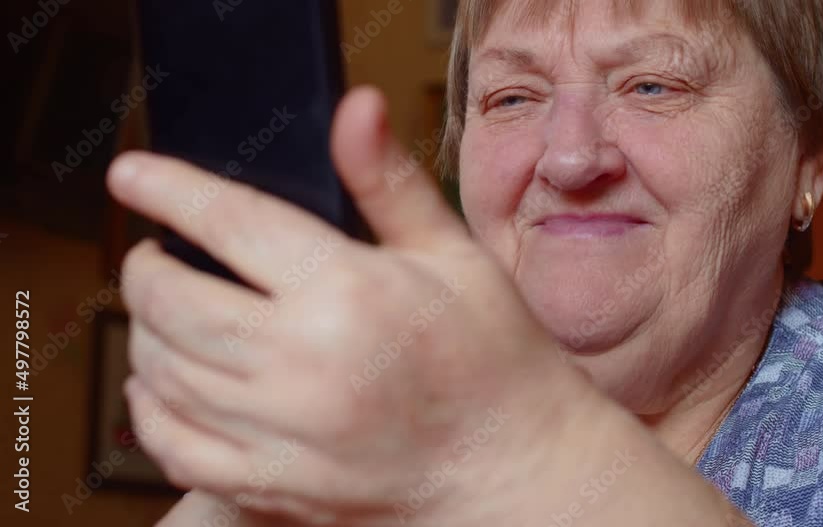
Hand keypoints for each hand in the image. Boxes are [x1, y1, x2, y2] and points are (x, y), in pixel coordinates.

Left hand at [110, 87, 592, 524]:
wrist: (511, 465)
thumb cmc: (492, 356)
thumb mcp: (454, 254)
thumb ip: (389, 182)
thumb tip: (355, 107)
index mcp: (350, 293)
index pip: (228, 222)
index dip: (168, 189)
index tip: (133, 176)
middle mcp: (305, 364)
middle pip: (171, 300)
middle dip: (146, 266)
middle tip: (155, 254)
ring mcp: (283, 432)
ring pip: (161, 371)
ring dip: (146, 331)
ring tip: (167, 311)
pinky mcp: (273, 485)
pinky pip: (173, 445)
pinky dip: (151, 407)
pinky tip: (168, 383)